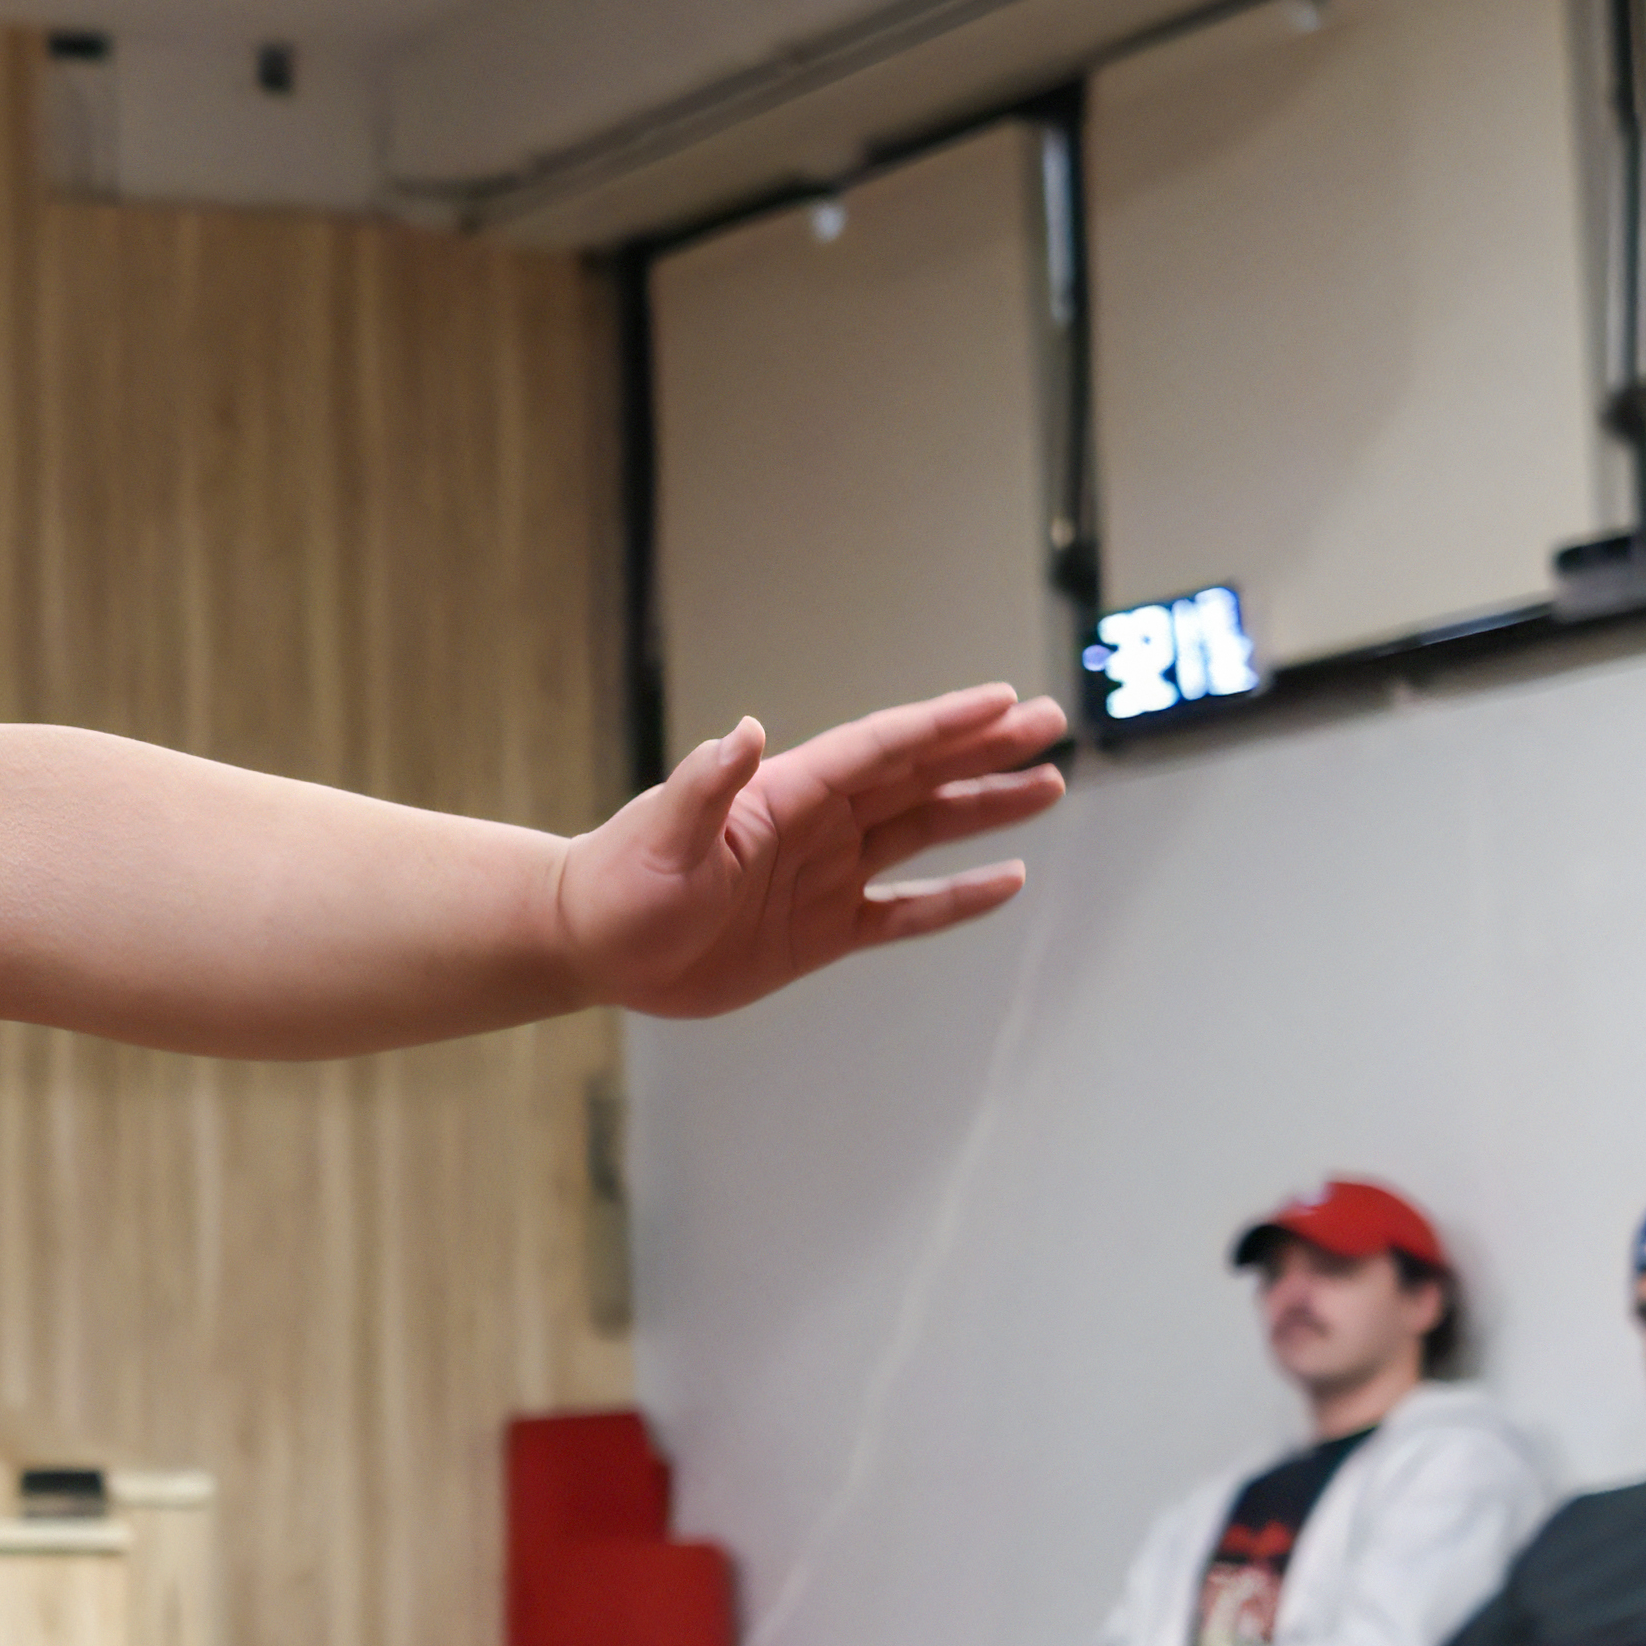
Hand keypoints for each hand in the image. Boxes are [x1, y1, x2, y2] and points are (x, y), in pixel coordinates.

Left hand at [557, 686, 1066, 1020]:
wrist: (594, 945)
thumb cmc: (619, 884)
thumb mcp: (660, 833)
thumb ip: (704, 785)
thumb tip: (741, 732)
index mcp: (785, 794)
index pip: (880, 748)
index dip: (942, 723)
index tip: (1003, 700)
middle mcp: (816, 826)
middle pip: (918, 777)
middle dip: (984, 750)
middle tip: (1051, 722)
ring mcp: (825, 876)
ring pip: (924, 833)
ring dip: (983, 809)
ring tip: (1047, 785)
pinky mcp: (822, 932)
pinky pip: (905, 911)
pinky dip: (956, 900)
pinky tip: (1007, 881)